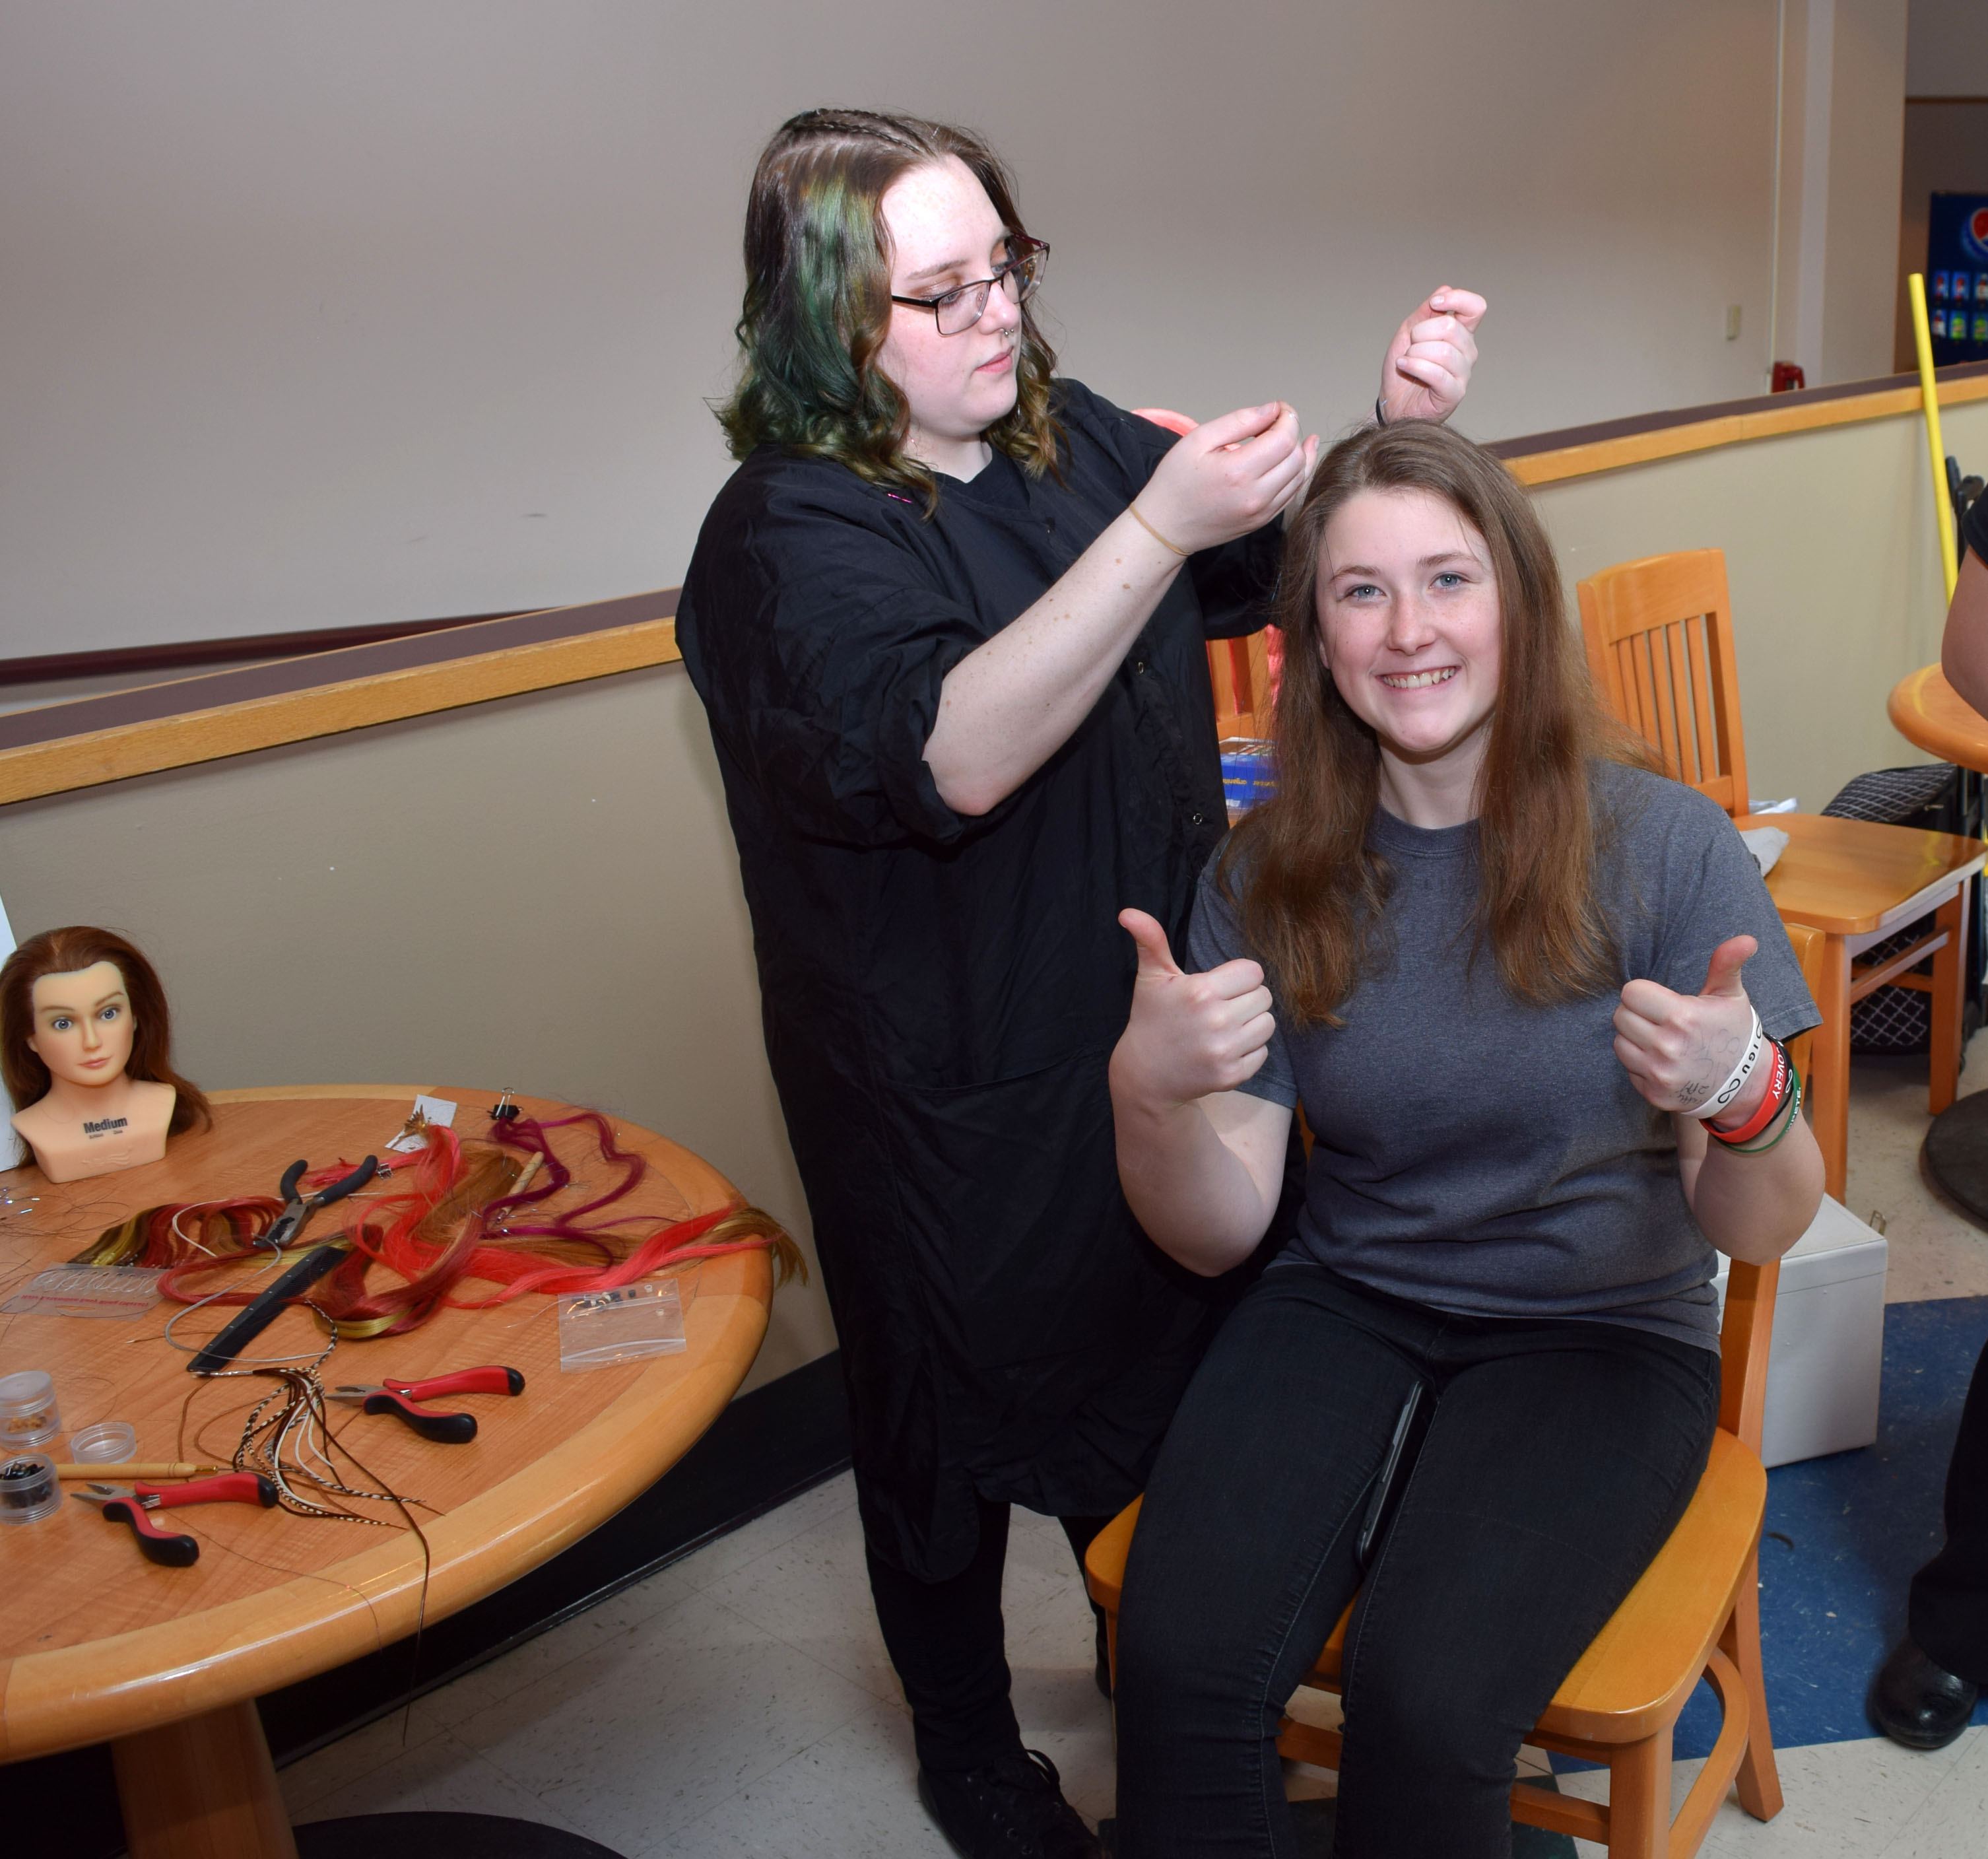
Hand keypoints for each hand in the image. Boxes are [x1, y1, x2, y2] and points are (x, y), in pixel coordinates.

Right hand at [1110, 909, 1275, 1109]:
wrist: (1145, 1074)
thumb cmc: (1151, 1018)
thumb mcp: (1151, 977)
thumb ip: (1149, 939)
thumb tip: (1127, 912)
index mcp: (1200, 991)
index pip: (1253, 972)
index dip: (1237, 978)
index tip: (1216, 988)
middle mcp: (1216, 1021)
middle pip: (1264, 996)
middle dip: (1244, 1000)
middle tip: (1218, 1009)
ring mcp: (1224, 1051)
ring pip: (1267, 1024)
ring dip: (1250, 1025)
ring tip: (1223, 1028)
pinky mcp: (1232, 1075)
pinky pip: (1263, 1052)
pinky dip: (1248, 1051)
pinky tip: (1222, 1050)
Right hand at [1135, 402, 1319, 554]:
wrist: (1165, 528)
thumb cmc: (1175, 483)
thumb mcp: (1198, 440)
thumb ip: (1239, 421)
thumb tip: (1272, 410)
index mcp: (1238, 472)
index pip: (1284, 438)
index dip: (1287, 417)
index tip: (1277, 409)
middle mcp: (1255, 496)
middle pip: (1296, 456)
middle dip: (1292, 433)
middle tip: (1273, 423)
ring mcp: (1261, 512)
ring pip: (1299, 476)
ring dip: (1297, 452)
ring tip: (1282, 437)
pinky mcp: (1262, 521)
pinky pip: (1291, 494)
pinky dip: (1296, 473)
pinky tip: (1294, 458)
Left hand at [1379, 287, 1485, 424]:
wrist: (1392, 402)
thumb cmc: (1404, 368)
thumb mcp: (1408, 333)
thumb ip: (1425, 312)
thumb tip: (1444, 289)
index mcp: (1461, 334)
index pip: (1476, 307)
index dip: (1457, 299)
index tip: (1435, 303)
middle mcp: (1467, 352)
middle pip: (1451, 327)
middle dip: (1421, 333)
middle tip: (1411, 345)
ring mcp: (1463, 373)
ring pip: (1443, 351)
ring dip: (1416, 353)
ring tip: (1407, 360)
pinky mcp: (1455, 393)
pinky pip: (1437, 373)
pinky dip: (1415, 366)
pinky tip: (1404, 365)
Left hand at [1613, 936, 1768, 1121]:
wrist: (1745, 1083)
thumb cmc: (1733, 1031)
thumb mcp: (1731, 995)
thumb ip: (1726, 964)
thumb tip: (1746, 939)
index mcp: (1682, 1017)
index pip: (1631, 992)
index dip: (1644, 993)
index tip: (1661, 1000)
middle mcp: (1667, 1047)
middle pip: (1621, 1016)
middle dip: (1638, 1014)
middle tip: (1661, 1019)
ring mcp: (1659, 1074)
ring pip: (1619, 1042)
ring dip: (1635, 1038)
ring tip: (1661, 1038)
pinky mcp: (1653, 1094)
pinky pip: (1628, 1068)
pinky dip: (1640, 1063)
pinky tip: (1662, 1060)